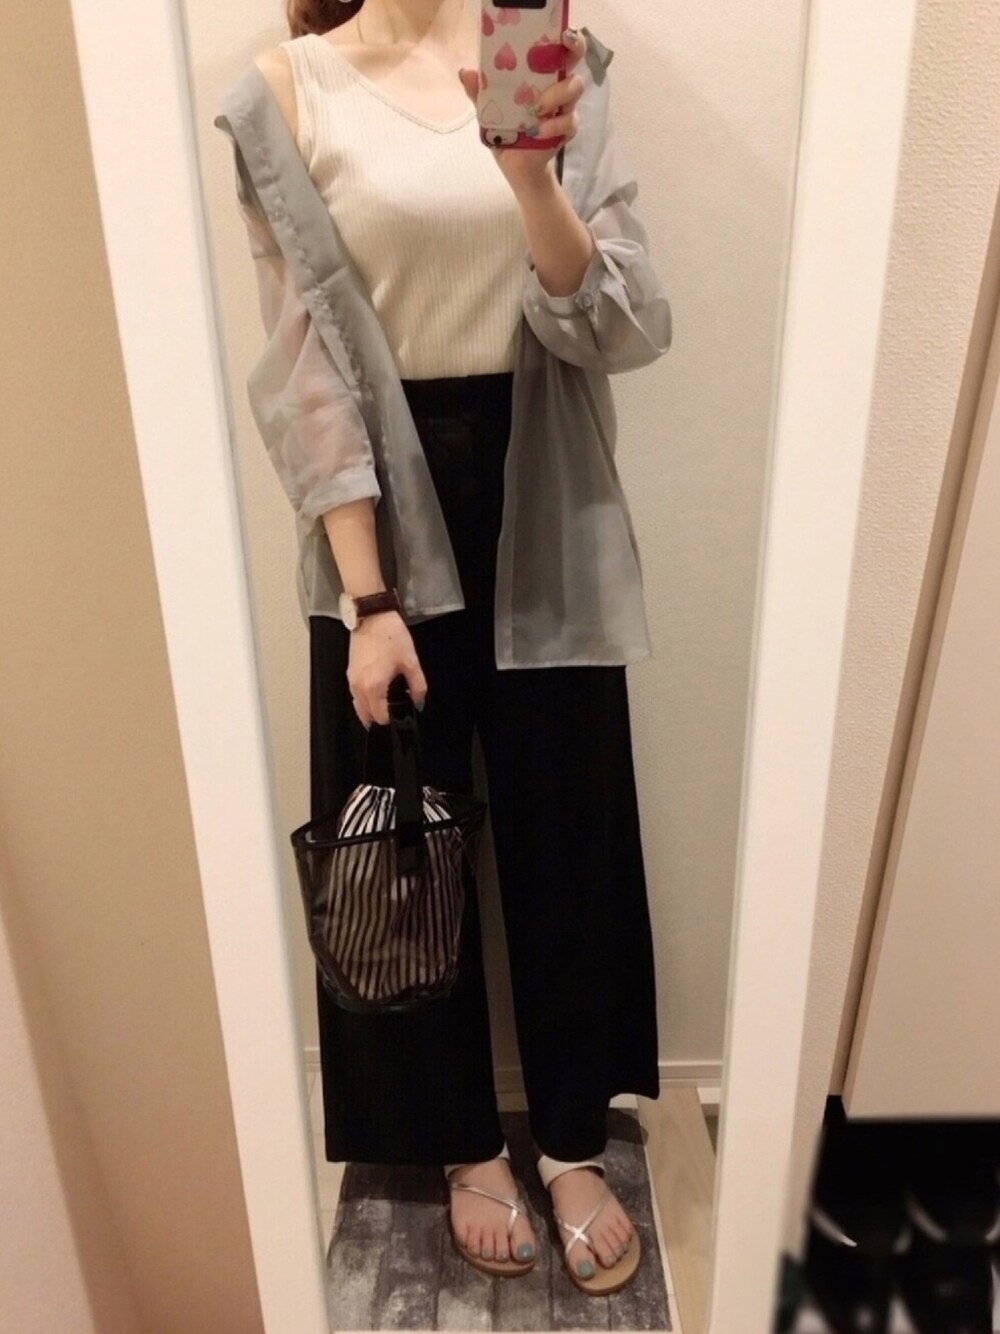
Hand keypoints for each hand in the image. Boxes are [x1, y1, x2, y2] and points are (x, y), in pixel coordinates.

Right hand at [346, 611, 427, 727]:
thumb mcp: (410, 661)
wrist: (372, 616)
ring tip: (387, 702)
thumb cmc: (392, 637)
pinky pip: (355, 696)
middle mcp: (358, 688)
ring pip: (358, 706)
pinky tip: (377, 693)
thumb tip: (419, 702)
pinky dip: (364, 700)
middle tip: (396, 707)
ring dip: (371, 709)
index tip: (403, 711)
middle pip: (367, 716)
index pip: (381, 717)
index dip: (393, 718)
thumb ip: (418, 686)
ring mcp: (351, 680)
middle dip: (381, 716)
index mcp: (374, 687)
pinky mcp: (349, 673)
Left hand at [458, 28, 586, 195]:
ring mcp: (565, 108)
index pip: (558, 50)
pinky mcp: (568, 129)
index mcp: (540, 76)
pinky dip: (554, 126)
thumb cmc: (506, 132)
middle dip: (573, 55)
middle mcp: (557, 87)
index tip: (563, 34)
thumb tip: (466, 73)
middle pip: (574, 63)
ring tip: (537, 108)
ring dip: (556, 95)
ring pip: (574, 89)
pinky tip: (538, 132)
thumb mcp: (489, 112)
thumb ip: (480, 94)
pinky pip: (570, 121)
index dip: (566, 39)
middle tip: (559, 60)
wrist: (517, 166)